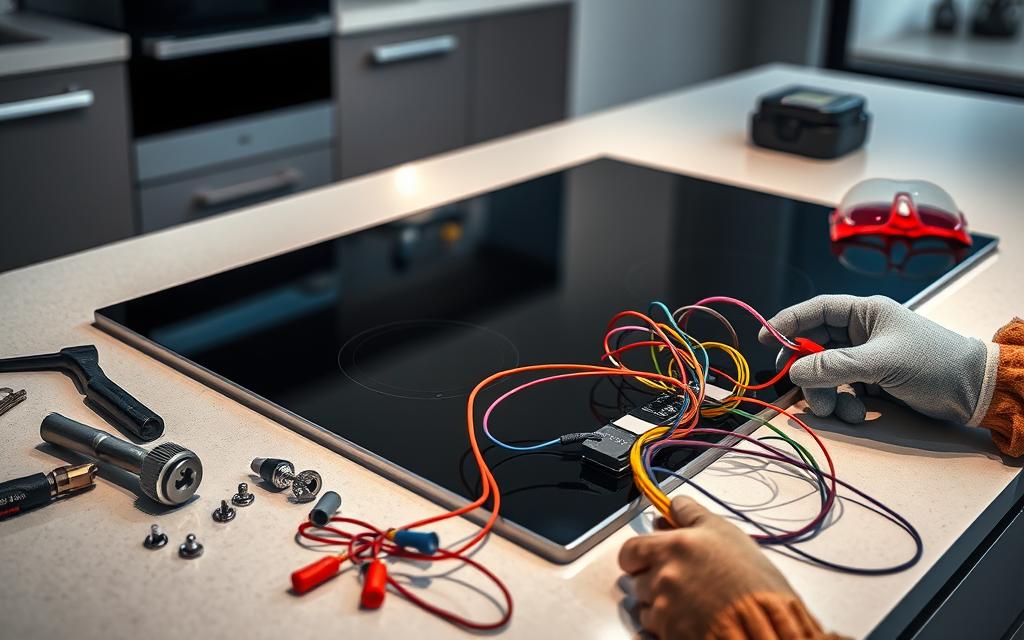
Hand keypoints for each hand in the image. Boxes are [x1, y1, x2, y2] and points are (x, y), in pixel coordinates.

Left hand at [618, 495, 791, 639]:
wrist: (765, 626)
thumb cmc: (752, 580)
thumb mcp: (726, 533)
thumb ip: (693, 515)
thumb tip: (674, 505)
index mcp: (673, 547)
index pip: (631, 548)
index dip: (639, 553)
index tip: (650, 555)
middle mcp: (662, 576)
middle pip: (635, 577)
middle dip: (648, 577)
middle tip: (671, 579)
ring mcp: (663, 607)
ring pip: (644, 603)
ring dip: (657, 601)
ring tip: (687, 601)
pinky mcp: (667, 633)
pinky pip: (653, 626)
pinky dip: (664, 623)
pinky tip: (687, 618)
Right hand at [758, 295, 990, 424]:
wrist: (973, 391)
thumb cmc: (933, 363)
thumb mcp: (881, 362)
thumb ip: (834, 366)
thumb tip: (795, 371)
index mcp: (865, 313)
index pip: (816, 310)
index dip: (787, 322)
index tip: (764, 339)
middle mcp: (862, 332)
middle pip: (815, 346)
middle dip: (808, 371)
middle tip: (799, 388)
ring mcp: (866, 357)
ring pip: (826, 373)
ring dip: (828, 394)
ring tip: (845, 412)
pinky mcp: (872, 380)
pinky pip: (842, 389)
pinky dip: (844, 404)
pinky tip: (860, 413)